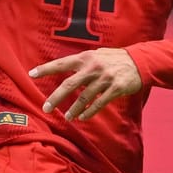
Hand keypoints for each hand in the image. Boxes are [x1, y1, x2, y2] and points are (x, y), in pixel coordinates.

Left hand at [29, 49, 143, 120]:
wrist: (140, 61)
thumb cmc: (115, 59)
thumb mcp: (97, 55)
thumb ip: (83, 62)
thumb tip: (66, 68)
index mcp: (86, 57)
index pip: (62, 63)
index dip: (46, 69)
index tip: (31, 74)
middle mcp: (93, 67)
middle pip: (69, 84)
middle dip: (56, 98)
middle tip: (46, 108)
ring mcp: (105, 79)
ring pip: (84, 98)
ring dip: (74, 110)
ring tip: (67, 117)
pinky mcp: (115, 89)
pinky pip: (99, 104)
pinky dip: (89, 112)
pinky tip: (82, 117)